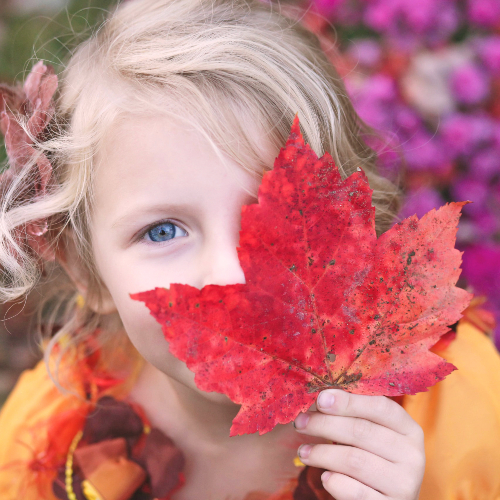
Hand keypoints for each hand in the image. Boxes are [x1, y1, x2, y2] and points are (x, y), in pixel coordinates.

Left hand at [294, 390, 424, 499]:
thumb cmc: (374, 458)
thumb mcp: (373, 434)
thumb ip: (354, 415)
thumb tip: (321, 397)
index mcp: (409, 429)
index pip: (380, 406)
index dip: (348, 401)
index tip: (320, 398)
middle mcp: (412, 455)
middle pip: (362, 431)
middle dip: (324, 424)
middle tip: (300, 423)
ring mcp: (404, 484)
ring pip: (354, 460)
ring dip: (322, 453)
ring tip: (303, 452)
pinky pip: (354, 491)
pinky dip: (334, 481)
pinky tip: (324, 476)